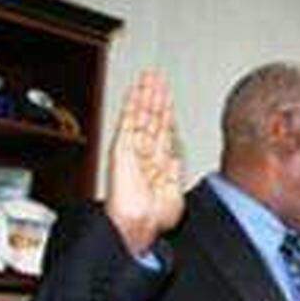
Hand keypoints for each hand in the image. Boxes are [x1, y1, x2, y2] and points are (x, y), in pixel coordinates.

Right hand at [105, 70, 183, 256]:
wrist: (139, 223)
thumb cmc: (153, 217)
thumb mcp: (174, 193)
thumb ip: (175, 173)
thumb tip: (176, 157)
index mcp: (158, 163)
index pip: (163, 130)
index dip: (166, 112)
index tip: (168, 98)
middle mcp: (145, 153)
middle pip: (152, 117)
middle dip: (156, 97)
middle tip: (159, 78)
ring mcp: (133, 148)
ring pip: (141, 114)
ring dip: (146, 94)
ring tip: (150, 77)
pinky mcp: (123, 146)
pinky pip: (128, 120)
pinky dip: (133, 103)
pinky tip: (137, 90)